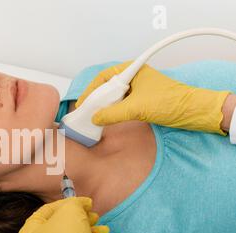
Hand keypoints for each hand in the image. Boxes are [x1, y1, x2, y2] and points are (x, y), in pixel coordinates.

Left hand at [18, 197, 108, 232]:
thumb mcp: (71, 212)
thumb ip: (74, 203)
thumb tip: (79, 204)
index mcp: (29, 232)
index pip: (47, 210)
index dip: (68, 203)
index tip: (84, 203)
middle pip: (60, 226)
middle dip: (81, 219)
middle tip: (94, 217)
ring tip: (102, 231)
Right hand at [76, 61, 230, 134]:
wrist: (192, 112)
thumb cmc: (171, 102)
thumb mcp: (137, 108)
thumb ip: (113, 114)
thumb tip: (95, 118)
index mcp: (132, 71)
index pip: (103, 77)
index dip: (90, 91)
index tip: (82, 103)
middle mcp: (133, 78)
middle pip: (107, 88)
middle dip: (96, 100)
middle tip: (86, 113)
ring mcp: (137, 90)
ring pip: (113, 97)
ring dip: (104, 107)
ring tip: (94, 117)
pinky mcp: (141, 101)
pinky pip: (121, 105)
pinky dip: (113, 112)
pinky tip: (107, 119)